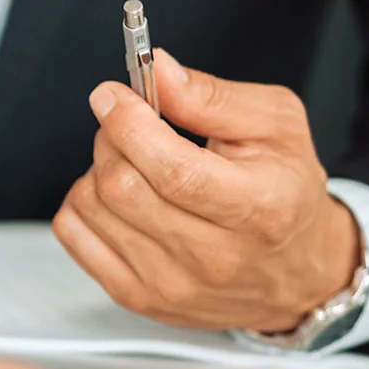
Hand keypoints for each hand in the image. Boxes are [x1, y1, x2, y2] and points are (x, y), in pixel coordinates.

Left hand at [51, 50, 359, 331]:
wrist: (294, 273)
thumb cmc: (284, 192)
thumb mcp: (276, 125)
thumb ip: (212, 95)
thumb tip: (158, 71)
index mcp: (257, 208)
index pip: (172, 170)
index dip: (129, 124)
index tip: (114, 95)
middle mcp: (213, 257)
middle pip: (122, 187)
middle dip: (112, 137)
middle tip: (128, 121)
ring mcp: (171, 285)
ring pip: (92, 207)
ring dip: (99, 168)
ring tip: (133, 162)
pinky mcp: (138, 298)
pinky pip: (74, 235)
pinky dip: (83, 202)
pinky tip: (117, 196)